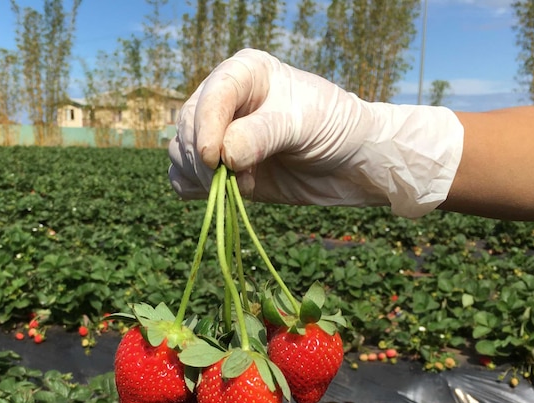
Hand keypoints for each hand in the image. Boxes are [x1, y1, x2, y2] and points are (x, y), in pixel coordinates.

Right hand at [168, 49, 464, 217]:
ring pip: (182, 154)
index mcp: (244, 74)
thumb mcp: (303, 125)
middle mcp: (225, 101)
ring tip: (245, 186)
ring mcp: (219, 135)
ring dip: (203, 177)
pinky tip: (228, 196)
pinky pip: (183, 179)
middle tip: (235, 181)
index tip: (217, 159)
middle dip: (204, 159)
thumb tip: (222, 156)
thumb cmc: (334, 128)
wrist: (351, 162)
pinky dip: (196, 191)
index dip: (206, 127)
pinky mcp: (219, 168)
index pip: (212, 95)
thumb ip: (262, 136)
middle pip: (189, 127)